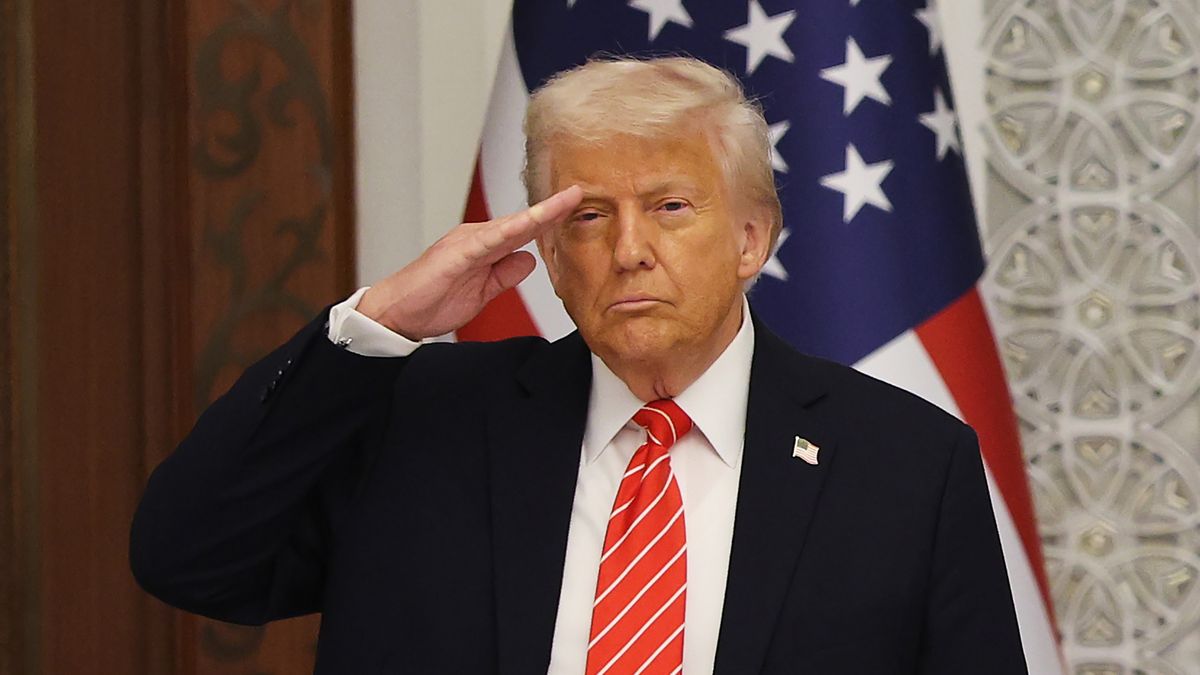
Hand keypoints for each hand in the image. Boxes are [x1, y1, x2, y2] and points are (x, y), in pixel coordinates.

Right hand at [356, 185, 582, 340]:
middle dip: (552, 209)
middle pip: (522, 222)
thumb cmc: (431, 300)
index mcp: (484, 247)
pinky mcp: (454, 255)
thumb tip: (530, 260)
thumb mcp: (482, 292)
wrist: (395, 312)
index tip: (577, 208)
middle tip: (579, 193)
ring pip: (509, 225)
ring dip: (537, 214)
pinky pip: (486, 242)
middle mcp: (477, 238)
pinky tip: (528, 225)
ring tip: (564, 202)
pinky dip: (507, 232)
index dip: (551, 220)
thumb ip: (505, 275)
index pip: (524, 231)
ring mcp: (465, 243)